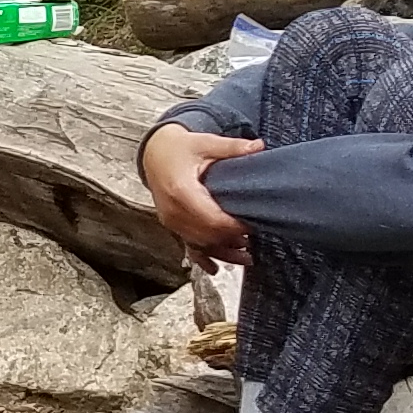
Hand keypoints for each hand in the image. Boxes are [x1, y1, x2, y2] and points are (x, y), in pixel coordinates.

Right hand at [143, 123, 260, 256]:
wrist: (155, 153)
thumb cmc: (178, 148)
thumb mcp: (205, 143)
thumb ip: (232, 148)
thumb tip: (258, 147)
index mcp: (181, 191)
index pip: (212, 219)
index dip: (235, 226)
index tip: (254, 225)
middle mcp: (173, 210)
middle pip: (207, 235)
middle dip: (232, 240)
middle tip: (255, 239)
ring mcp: (171, 220)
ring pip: (199, 244)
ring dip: (222, 252)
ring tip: (246, 257)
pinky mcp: (172, 225)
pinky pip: (187, 246)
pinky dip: (202, 258)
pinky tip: (215, 268)